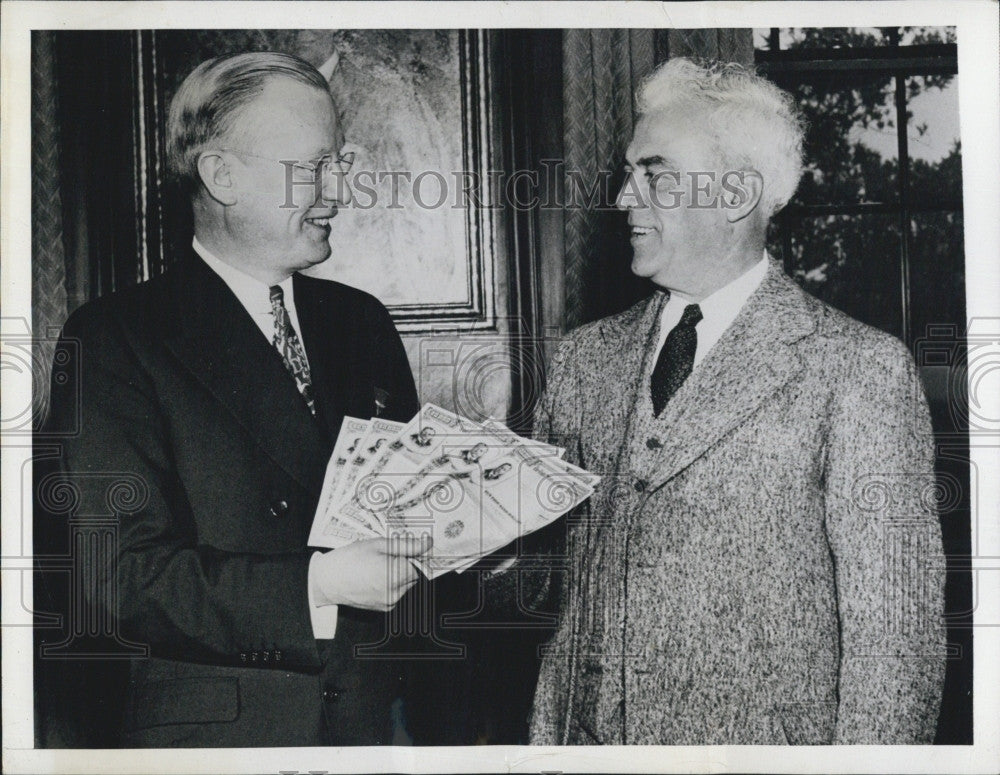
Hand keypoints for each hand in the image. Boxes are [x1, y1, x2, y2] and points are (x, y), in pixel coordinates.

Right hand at [310, 535, 429, 611]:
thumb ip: (406, 545)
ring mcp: (389, 602)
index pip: (420, 564)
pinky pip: (395, 593)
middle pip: (413, 575)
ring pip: (405, 585)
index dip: (413, 554)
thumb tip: (427, 544)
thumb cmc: (349, 560)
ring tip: (377, 567)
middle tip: (385, 556)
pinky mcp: (383, 608)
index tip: (404, 549)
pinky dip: (391, 585)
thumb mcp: (377, 545)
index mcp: (395, 575)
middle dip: (405, 564)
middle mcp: (395, 592)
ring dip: (398, 575)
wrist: (326, 581)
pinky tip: (374, 577)